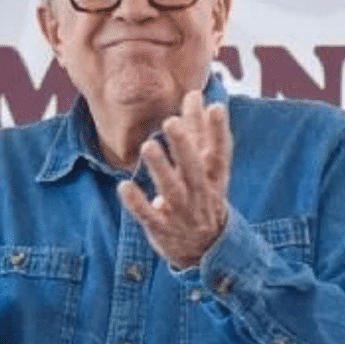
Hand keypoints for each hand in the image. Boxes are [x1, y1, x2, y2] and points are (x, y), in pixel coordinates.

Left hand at [118, 90, 230, 268]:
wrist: (204, 249)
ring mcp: (181, 211)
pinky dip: (137, 202)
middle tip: (171, 121)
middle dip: (184, 146)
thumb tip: (196, 94)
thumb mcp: (207, 168)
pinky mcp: (162, 227)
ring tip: (148, 146)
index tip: (216, 107)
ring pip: (172, 189)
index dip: (219, 131)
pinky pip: (148, 215)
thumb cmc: (203, 196)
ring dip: (160, 168)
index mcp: (213, 178)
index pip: (220, 152)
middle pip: (194, 168)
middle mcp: (200, 193)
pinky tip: (124, 186)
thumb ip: (200, 131)